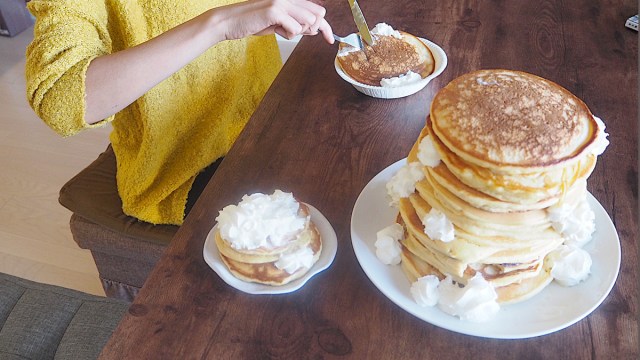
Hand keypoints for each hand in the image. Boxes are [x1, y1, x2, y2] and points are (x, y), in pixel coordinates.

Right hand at [210, 0, 333, 43]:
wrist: (230, 22)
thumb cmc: (253, 22)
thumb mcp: (279, 23)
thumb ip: (296, 24)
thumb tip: (315, 29)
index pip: (317, 10)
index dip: (326, 27)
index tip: (330, 40)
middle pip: (318, 15)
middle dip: (311, 30)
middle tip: (293, 32)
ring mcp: (281, 2)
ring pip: (308, 22)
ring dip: (297, 32)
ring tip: (280, 30)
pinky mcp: (274, 10)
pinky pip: (294, 29)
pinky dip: (287, 35)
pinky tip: (275, 30)